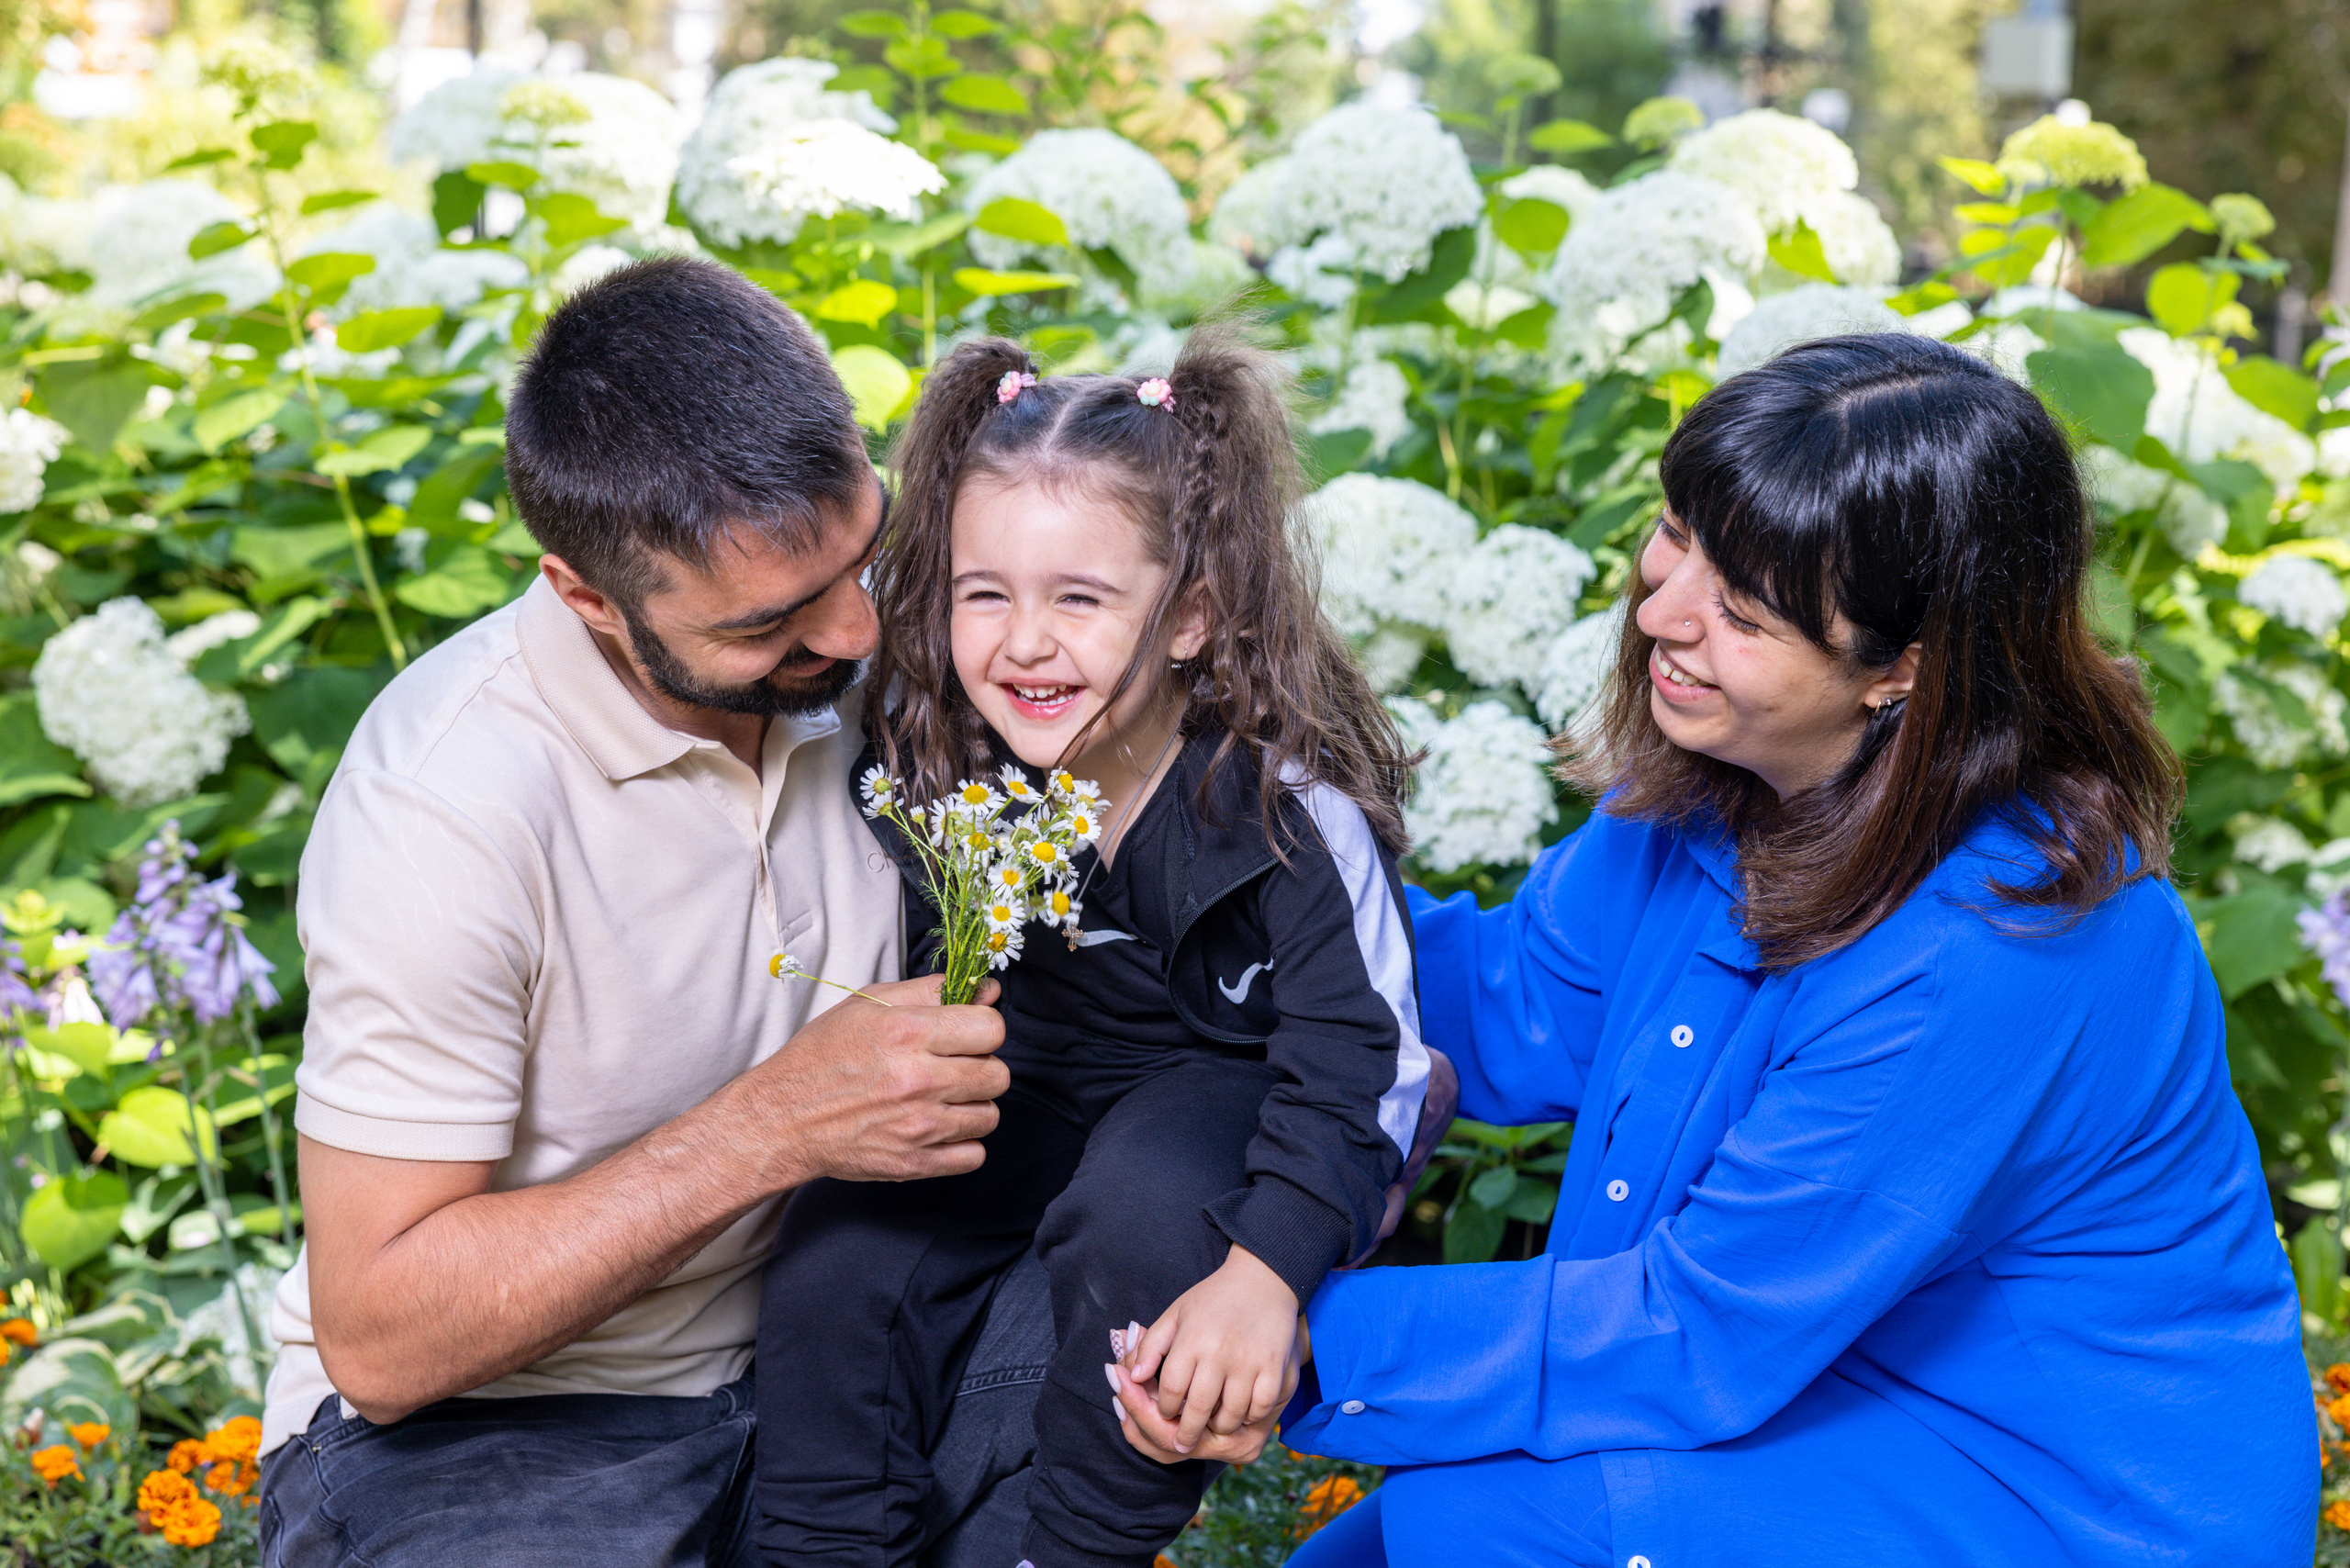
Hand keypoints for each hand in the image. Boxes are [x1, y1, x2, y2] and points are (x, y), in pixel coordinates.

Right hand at [734, 974, 1006, 1186]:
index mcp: (907, 1032)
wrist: (782, 1118)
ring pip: (989, 1116)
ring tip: (942, 1098)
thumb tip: (989, 992)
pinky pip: (973, 1156)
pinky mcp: (912, 1164)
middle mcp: (917, 1080)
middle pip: (997, 1074)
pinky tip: (939, 1128)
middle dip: (981, 1067)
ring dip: (972, 1106)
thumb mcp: (869, 1005)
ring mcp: (917, 1127)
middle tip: (954, 1067)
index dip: (984, 1028)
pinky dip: (962, 1144)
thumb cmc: (822, 1056)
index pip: (992, 1029)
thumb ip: (931, 991)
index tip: (968, 1033)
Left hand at [1117, 1246, 1302, 1453]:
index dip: (1163, 1407)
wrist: (1263, 1280)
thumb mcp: (1176, 1314)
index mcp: (1192, 1339)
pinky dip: (1249, 1416)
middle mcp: (1219, 1352)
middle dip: (1185, 1432)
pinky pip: (1259, 1409)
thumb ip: (1150, 1346)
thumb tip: (1131, 1377)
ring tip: (1212, 1425)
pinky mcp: (1274, 1368)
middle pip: (1196, 1409)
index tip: (1165, 1412)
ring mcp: (1249, 1362)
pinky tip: (1242, 1411)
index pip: (1170, 1389)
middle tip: (1183, 1441)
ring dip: (1218, 1427)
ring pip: (1229, 1415)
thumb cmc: (1213, 1299)